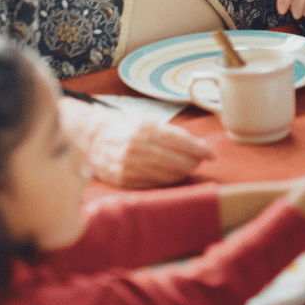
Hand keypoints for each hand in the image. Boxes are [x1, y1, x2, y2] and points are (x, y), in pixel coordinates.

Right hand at [59, 97, 215, 188]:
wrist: (92, 138)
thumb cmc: (126, 126)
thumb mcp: (148, 121)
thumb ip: (172, 133)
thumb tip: (198, 145)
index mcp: (145, 129)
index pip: (181, 141)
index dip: (200, 149)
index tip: (212, 154)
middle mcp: (136, 148)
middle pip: (176, 161)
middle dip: (194, 162)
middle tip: (202, 161)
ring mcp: (128, 166)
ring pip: (165, 175)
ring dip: (183, 173)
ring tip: (190, 168)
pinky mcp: (122, 180)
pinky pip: (152, 184)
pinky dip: (166, 181)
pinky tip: (173, 176)